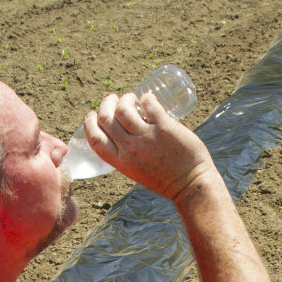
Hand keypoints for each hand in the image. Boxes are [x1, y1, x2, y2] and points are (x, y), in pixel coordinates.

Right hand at [82, 90, 215, 204]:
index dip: (90, 124)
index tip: (92, 115)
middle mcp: (130, 149)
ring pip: (123, 109)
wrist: (191, 185)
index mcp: (121, 162)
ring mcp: (147, 137)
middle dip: (105, 104)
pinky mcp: (164, 127)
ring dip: (124, 98)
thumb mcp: (138, 172)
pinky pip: (148, 104)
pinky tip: (148, 98)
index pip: (96, 139)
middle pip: (106, 119)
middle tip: (113, 99)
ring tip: (131, 97)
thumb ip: (129, 155)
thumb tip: (125, 133)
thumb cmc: (167, 179)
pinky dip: (146, 98)